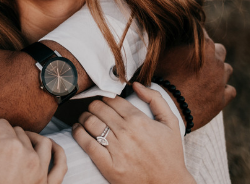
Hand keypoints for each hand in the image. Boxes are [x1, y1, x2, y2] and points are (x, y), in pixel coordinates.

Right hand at [0, 118, 66, 183]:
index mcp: (9, 148)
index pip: (1, 124)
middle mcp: (29, 156)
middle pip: (19, 132)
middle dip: (6, 135)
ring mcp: (41, 172)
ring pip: (41, 142)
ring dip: (30, 138)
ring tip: (17, 143)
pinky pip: (60, 164)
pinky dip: (57, 152)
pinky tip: (48, 148)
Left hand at [72, 83, 194, 183]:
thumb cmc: (170, 154)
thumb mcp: (171, 123)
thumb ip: (155, 99)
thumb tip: (136, 84)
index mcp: (139, 120)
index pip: (112, 100)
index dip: (105, 99)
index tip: (104, 103)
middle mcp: (126, 132)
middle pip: (98, 108)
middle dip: (93, 106)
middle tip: (93, 110)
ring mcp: (117, 150)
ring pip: (90, 122)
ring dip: (84, 117)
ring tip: (84, 118)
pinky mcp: (109, 166)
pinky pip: (87, 143)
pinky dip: (78, 133)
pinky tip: (78, 130)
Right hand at [156, 31, 235, 129]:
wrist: (167, 105)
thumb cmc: (161, 75)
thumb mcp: (163, 52)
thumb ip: (174, 41)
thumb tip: (176, 34)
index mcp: (203, 46)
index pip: (202, 32)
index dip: (194, 34)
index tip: (188, 38)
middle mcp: (216, 61)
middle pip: (219, 49)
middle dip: (210, 51)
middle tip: (197, 57)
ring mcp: (221, 80)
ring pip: (227, 69)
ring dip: (218, 69)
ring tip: (205, 74)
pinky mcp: (222, 99)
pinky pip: (230, 90)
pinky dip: (223, 88)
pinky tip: (213, 89)